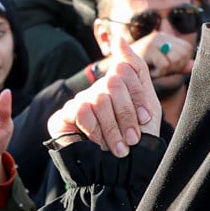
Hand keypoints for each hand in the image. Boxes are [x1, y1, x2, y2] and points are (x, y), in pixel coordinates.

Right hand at [48, 35, 157, 156]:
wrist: (121, 172)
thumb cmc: (137, 141)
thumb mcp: (147, 104)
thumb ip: (136, 69)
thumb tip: (119, 37)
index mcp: (116, 86)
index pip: (125, 71)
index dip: (138, 95)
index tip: (147, 118)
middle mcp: (96, 91)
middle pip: (113, 83)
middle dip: (127, 114)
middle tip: (133, 138)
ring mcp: (78, 103)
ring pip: (99, 99)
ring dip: (114, 128)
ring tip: (121, 148)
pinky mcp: (62, 118)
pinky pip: (82, 111)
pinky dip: (96, 130)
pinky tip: (100, 144)